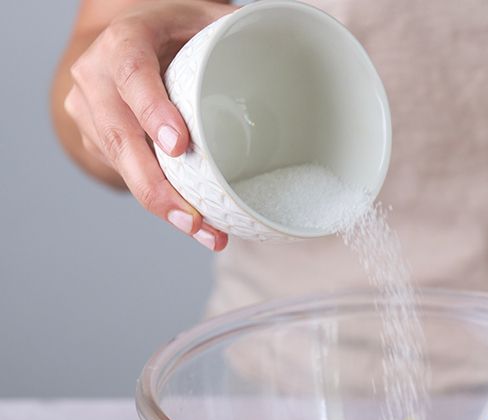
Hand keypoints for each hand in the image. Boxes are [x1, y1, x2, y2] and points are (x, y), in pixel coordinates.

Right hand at [64, 1, 233, 250]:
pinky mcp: (96, 140)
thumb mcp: (207, 19)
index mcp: (126, 39)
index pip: (131, 71)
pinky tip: (195, 224)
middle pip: (118, 134)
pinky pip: (126, 176)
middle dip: (155, 183)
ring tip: (205, 232)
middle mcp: (97, 75)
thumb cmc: (178, 31)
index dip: (151, 109)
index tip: (178, 146)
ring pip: (120, 164)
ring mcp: (90, 110)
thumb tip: (299, 50)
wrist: (130, 41)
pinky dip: (162, 202)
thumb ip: (236, 35)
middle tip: (194, 217)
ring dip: (163, 204)